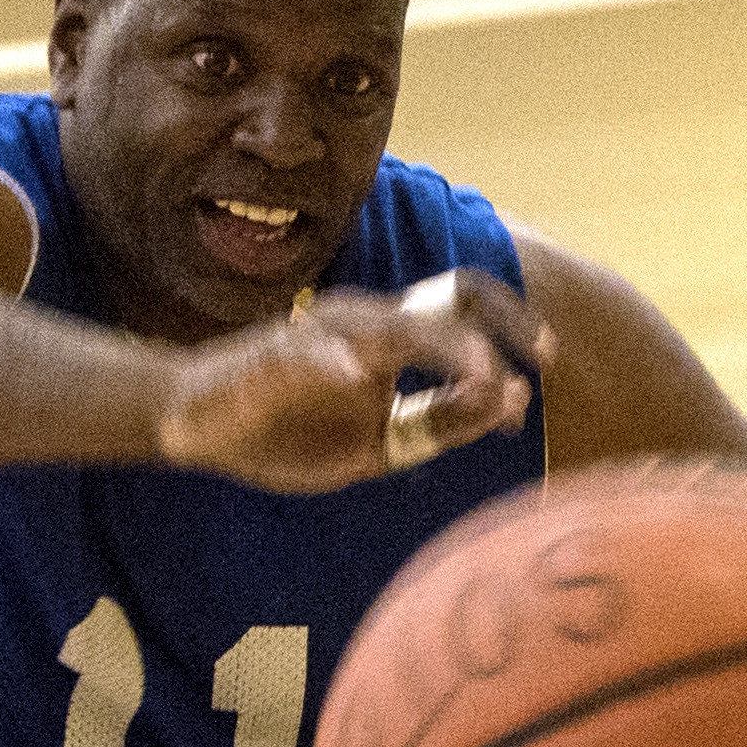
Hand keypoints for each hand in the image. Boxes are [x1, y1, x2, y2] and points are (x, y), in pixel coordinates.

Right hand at [153, 270, 547, 493]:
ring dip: (443, 351)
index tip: (549, 359)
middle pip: (443, 301)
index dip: (512, 325)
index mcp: (391, 338)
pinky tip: (356, 377)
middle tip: (542, 359)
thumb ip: (441, 424)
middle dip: (498, 328)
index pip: (462, 308)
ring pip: (393, 326)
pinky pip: (307, 353)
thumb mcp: (378, 444)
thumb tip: (512, 401)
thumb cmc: (288, 431)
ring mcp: (320, 335)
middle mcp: (364, 323)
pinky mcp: (273, 358)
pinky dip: (332, 363)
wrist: (197, 429)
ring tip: (485, 376)